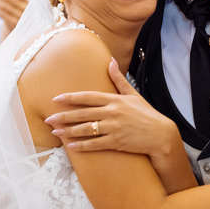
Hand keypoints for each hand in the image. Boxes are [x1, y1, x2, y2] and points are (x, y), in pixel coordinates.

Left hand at [45, 58, 182, 161]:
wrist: (161, 135)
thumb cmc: (147, 114)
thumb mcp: (134, 94)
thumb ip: (119, 80)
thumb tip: (110, 62)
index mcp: (115, 100)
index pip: (88, 96)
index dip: (71, 98)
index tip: (56, 99)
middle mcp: (112, 112)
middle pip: (83, 113)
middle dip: (64, 116)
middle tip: (49, 119)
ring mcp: (114, 128)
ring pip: (86, 129)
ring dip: (69, 131)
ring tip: (56, 133)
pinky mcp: (117, 142)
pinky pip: (95, 144)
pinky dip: (82, 146)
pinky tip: (71, 146)